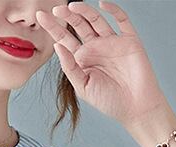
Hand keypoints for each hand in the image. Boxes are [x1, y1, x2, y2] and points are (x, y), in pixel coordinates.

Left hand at [36, 1, 169, 128]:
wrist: (135, 107)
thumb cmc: (110, 101)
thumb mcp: (83, 87)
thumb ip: (70, 67)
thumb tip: (57, 46)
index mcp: (83, 59)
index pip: (65, 39)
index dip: (53, 28)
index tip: (40, 17)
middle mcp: (96, 48)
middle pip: (79, 26)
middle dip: (67, 16)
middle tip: (56, 9)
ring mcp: (112, 42)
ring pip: (96, 20)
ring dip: (84, 11)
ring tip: (72, 6)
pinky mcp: (129, 40)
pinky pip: (121, 20)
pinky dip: (113, 10)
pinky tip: (102, 5)